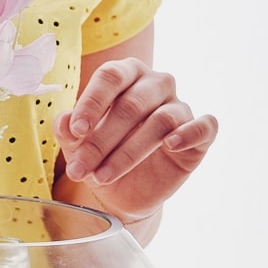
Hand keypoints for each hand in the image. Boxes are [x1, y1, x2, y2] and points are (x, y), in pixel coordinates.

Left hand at [54, 57, 217, 224]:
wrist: (123, 192)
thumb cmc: (101, 156)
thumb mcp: (78, 146)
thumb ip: (69, 131)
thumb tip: (62, 121)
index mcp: (126, 75)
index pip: (111, 76)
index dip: (92, 103)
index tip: (76, 131)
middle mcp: (156, 85)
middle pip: (132, 104)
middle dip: (102, 140)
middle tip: (80, 168)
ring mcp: (180, 108)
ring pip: (161, 121)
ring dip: (128, 152)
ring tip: (102, 176)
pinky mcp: (200, 135)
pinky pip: (205, 125)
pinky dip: (189, 133)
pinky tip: (171, 145)